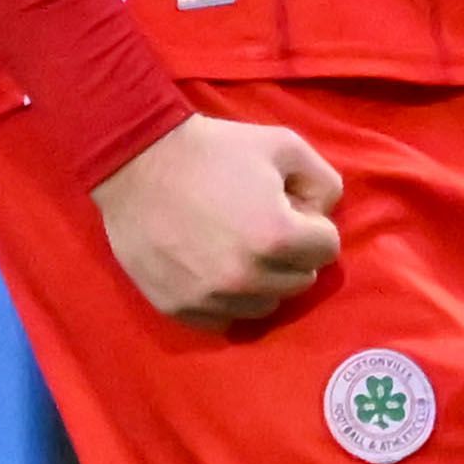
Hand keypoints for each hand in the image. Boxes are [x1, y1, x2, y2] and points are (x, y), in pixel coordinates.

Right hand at [93, 111, 341, 327]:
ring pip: (266, 304)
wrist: (136, 161)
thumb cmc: (212, 149)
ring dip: (262, 280)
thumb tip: (324, 215)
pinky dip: (227, 300)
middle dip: (290, 254)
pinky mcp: (180, 308)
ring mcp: (212, 297)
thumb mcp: (282, 144)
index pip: (328, 248)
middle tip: (260, 226)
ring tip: (237, 249)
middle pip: (300, 280)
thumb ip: (323, 181)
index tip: (286, 208)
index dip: (311, 224)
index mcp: (278, 237)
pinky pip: (225, 319)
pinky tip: (212, 269)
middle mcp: (248, 277)